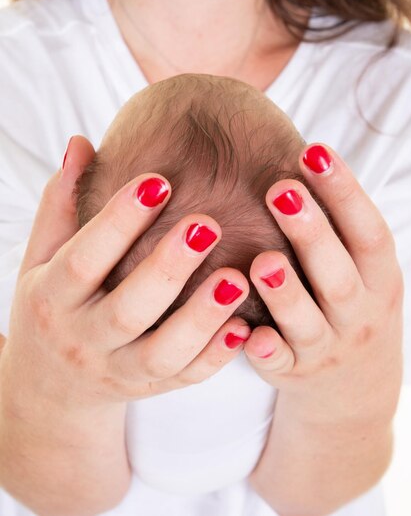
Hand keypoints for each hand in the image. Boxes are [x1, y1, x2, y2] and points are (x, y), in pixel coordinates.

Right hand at [0, 135, 250, 413]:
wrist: (51, 386)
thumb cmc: (52, 304)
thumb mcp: (43, 257)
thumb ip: (63, 203)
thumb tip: (82, 143)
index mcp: (51, 298)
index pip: (83, 259)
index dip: (118, 222)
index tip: (157, 181)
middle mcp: (83, 339)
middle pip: (127, 310)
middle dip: (167, 268)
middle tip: (207, 224)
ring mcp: (119, 371)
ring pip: (161, 354)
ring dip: (201, 317)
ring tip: (237, 277)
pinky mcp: (151, 390)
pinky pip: (185, 378)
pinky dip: (215, 356)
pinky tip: (245, 326)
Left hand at [242, 144, 402, 427]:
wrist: (357, 386)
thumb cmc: (349, 303)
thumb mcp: (361, 270)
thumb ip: (336, 226)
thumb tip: (299, 154)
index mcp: (379, 278)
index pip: (368, 232)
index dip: (344, 193)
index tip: (314, 152)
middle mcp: (359, 314)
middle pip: (338, 276)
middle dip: (312, 233)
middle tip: (281, 191)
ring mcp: (328, 349)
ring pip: (308, 323)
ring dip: (287, 294)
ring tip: (264, 262)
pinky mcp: (296, 374)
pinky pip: (281, 365)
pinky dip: (267, 351)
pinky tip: (248, 334)